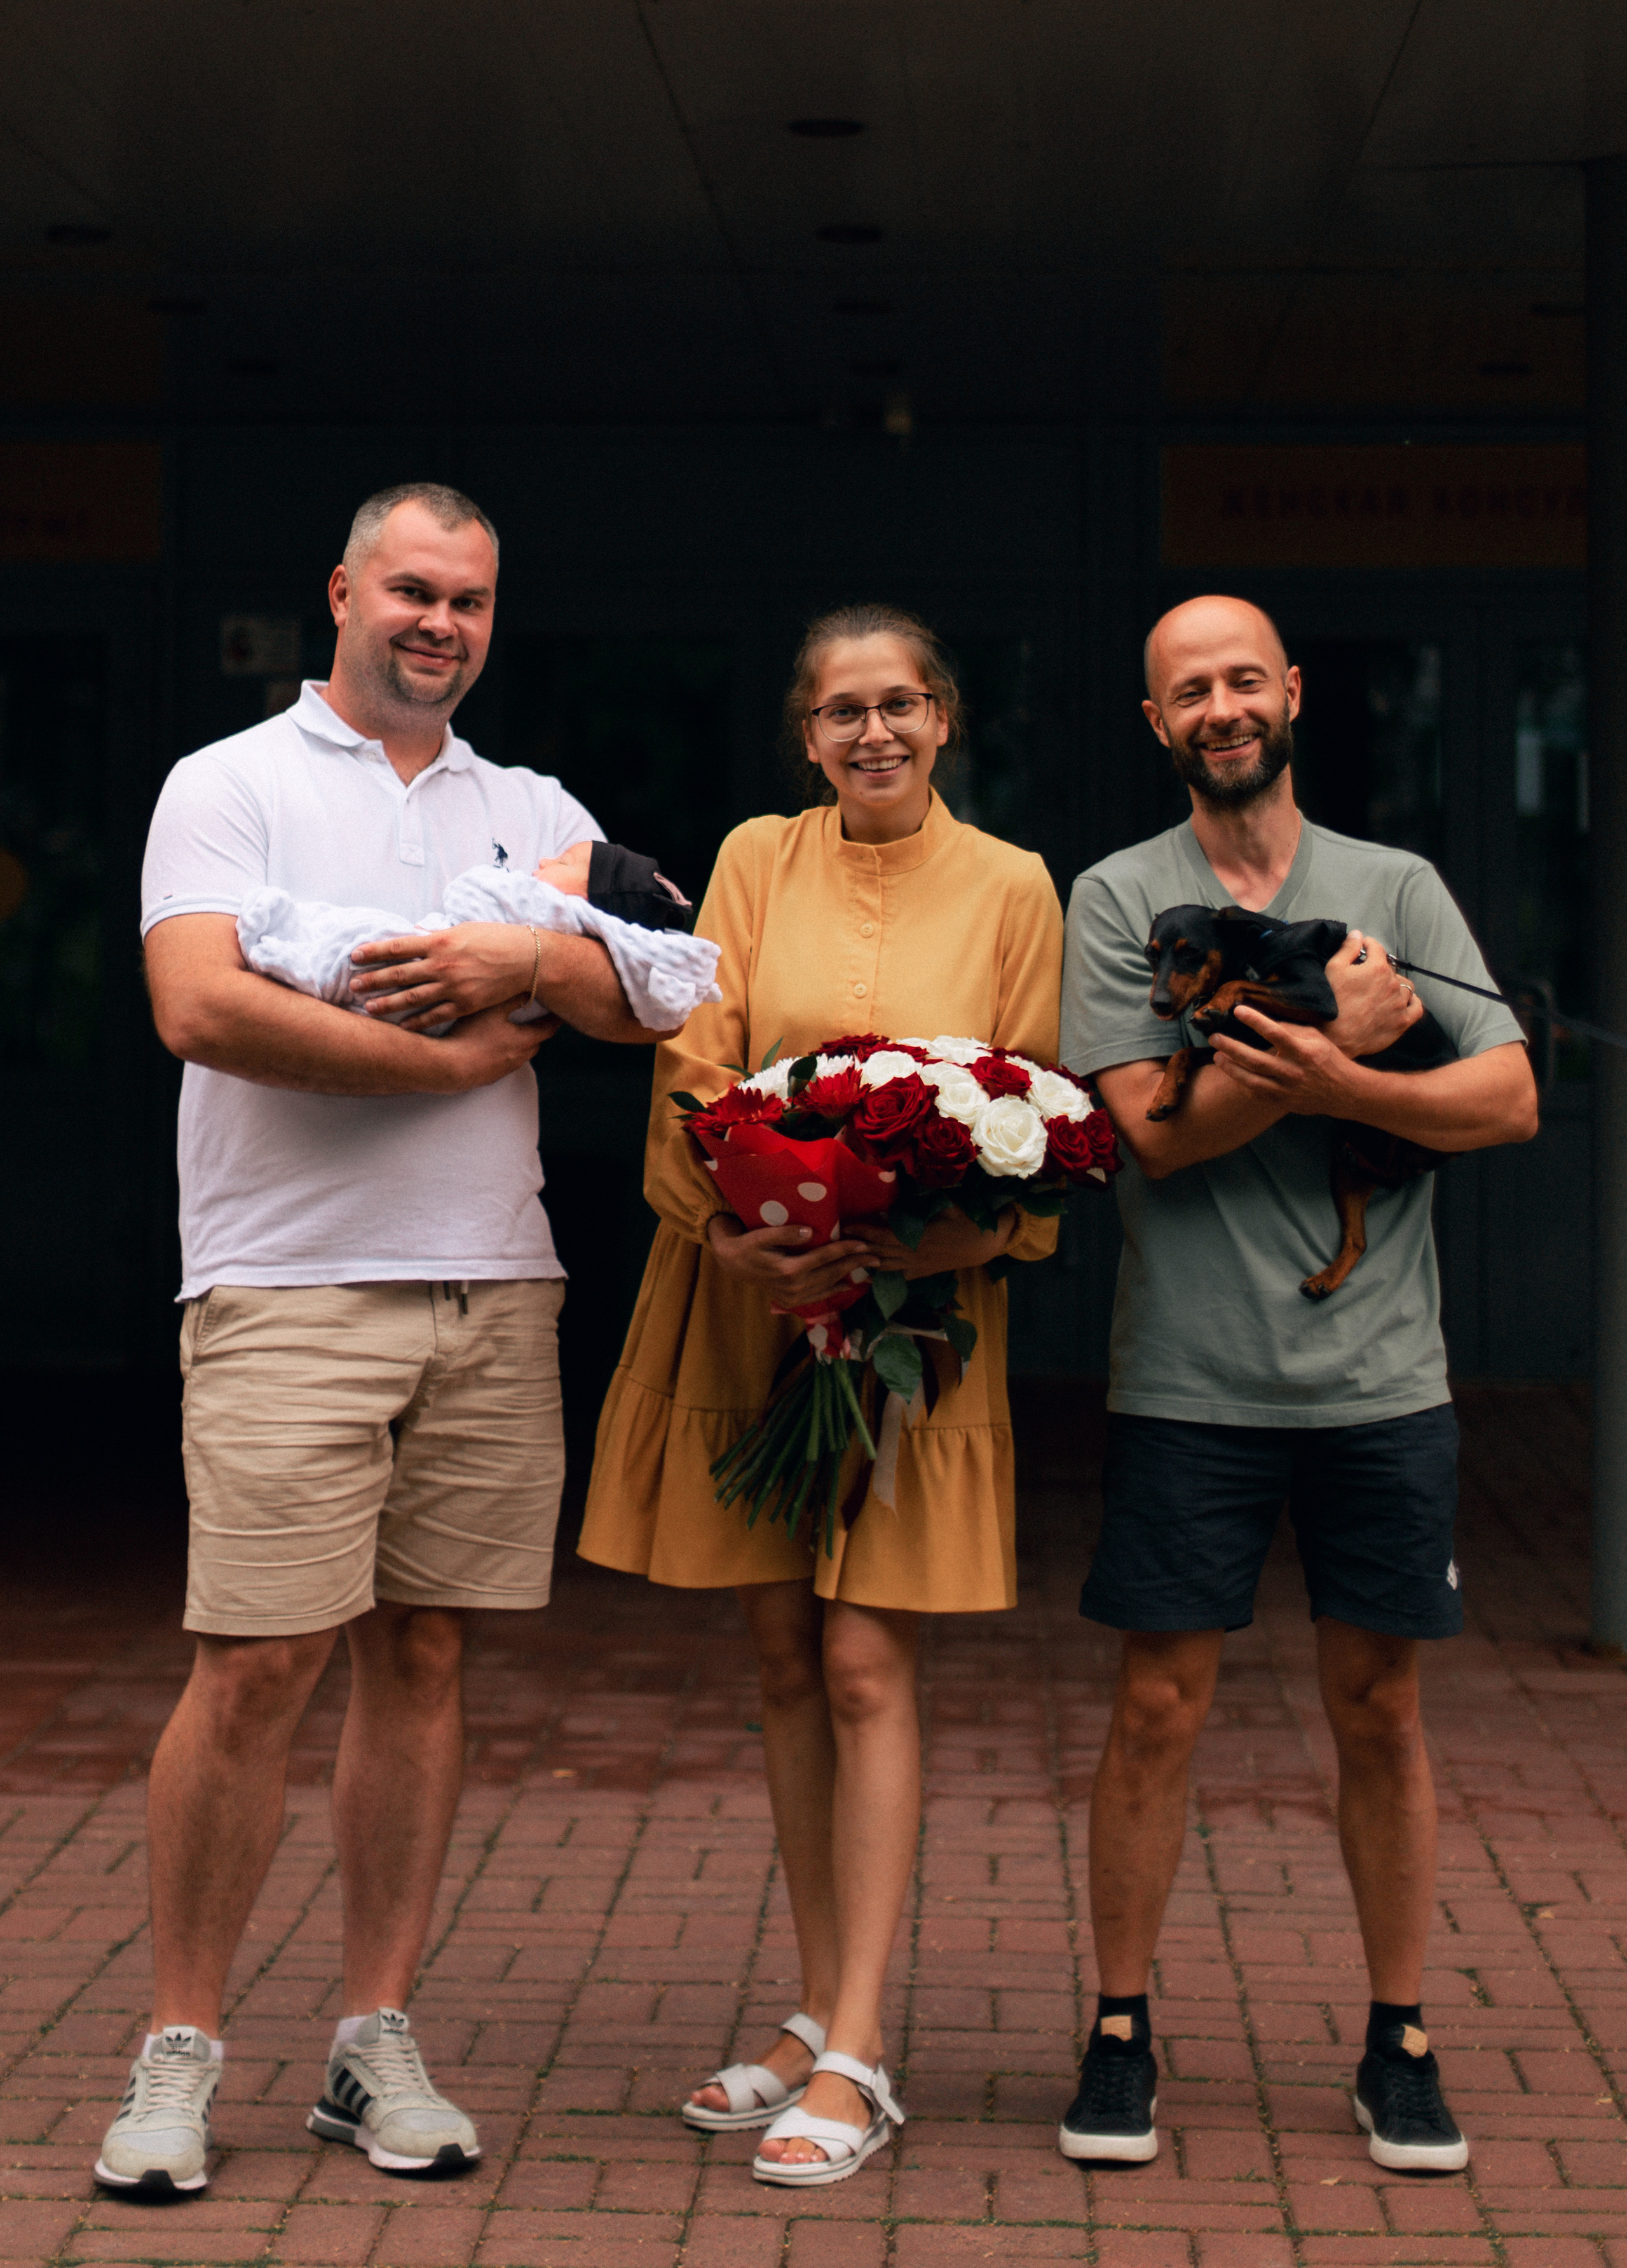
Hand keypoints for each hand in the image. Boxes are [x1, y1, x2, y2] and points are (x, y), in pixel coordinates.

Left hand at [351, 923, 536, 1031]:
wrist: (527, 959)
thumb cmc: (498, 939)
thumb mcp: (465, 929)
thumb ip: (438, 935)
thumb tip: (416, 934)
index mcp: (440, 941)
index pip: (398, 946)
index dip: (374, 951)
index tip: (355, 955)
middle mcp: (442, 964)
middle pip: (399, 973)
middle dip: (373, 979)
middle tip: (353, 985)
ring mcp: (452, 986)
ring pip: (412, 997)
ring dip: (388, 1003)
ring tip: (369, 1007)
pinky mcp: (465, 1004)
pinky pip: (435, 1015)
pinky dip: (417, 1021)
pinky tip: (402, 1025)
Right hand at [431, 999, 551, 1090]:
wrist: (447, 1067)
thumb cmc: (470, 1036)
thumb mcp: (492, 1009)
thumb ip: (511, 998)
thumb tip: (527, 989)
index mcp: (523, 1040)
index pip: (547, 1029)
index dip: (554, 1019)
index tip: (559, 1013)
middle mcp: (518, 1058)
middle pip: (535, 1044)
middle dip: (537, 1032)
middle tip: (536, 1021)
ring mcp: (503, 1070)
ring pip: (519, 1055)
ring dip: (519, 1044)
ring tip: (511, 1033)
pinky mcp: (488, 1078)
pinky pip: (501, 1064)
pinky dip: (501, 1054)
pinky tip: (490, 1047)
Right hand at [706, 1212, 879, 1304]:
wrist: (733, 1263)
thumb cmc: (749, 1244)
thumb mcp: (762, 1235)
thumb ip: (785, 1233)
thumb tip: (809, 1232)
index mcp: (789, 1270)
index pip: (824, 1258)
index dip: (845, 1250)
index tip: (864, 1244)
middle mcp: (794, 1287)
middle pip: (831, 1273)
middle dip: (854, 1264)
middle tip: (875, 1257)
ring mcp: (794, 1297)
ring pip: (828, 1286)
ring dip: (849, 1277)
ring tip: (868, 1269)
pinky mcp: (792, 1301)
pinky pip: (818, 1296)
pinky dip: (834, 1290)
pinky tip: (847, 1284)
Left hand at [852, 1206, 1014, 1278]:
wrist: (986, 1245)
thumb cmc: (967, 1220)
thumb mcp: (948, 1202)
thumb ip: (927, 1193)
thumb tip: (910, 1175)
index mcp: (917, 1238)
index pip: (882, 1237)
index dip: (863, 1232)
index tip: (847, 1225)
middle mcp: (914, 1255)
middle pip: (878, 1253)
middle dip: (857, 1246)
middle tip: (838, 1238)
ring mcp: (918, 1266)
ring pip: (886, 1267)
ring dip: (866, 1262)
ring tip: (847, 1255)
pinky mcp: (924, 1272)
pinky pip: (900, 1276)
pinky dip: (885, 1274)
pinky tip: (872, 1272)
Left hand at [1208, 1007, 1364, 1113]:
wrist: (1343, 1092)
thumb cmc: (1328, 1059)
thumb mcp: (1316, 1038)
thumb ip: (1292, 1029)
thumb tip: (1267, 1020)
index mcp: (1303, 1051)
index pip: (1275, 1033)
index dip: (1255, 1021)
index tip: (1238, 1010)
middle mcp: (1293, 1071)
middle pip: (1255, 1059)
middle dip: (1231, 1047)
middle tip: (1214, 1038)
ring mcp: (1286, 1089)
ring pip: (1250, 1079)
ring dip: (1230, 1067)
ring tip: (1217, 1056)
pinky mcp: (1281, 1101)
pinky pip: (1256, 1092)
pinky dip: (1242, 1082)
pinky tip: (1233, 1072)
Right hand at [1323, 931, 1423, 1057]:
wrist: (1334, 1038)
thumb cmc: (1331, 1004)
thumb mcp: (1332, 969)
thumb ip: (1347, 949)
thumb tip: (1357, 936)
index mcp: (1377, 968)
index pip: (1377, 948)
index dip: (1368, 946)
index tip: (1363, 948)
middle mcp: (1392, 984)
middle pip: (1389, 968)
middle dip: (1378, 967)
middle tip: (1365, 975)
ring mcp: (1399, 1004)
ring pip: (1405, 985)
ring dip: (1395, 983)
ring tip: (1383, 988)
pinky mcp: (1402, 1022)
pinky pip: (1416, 1007)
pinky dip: (1412, 1001)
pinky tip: (1403, 1001)